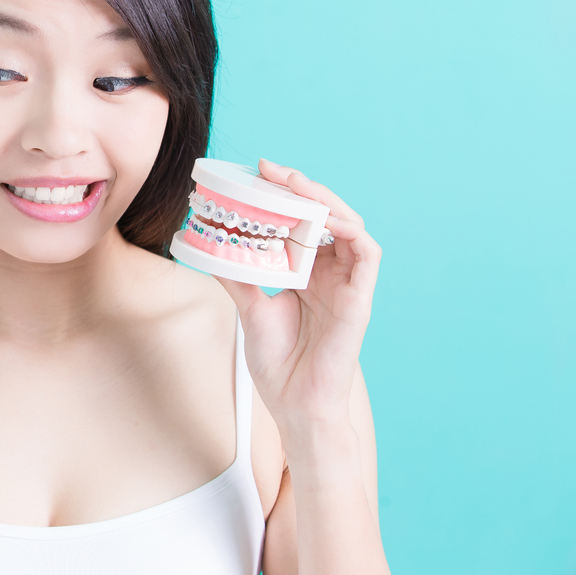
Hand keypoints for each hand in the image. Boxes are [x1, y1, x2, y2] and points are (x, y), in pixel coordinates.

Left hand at [217, 159, 380, 432]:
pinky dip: (349, 229)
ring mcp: (348, 284)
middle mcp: (331, 273)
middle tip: (270, 169)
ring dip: (324, 200)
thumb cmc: (279, 363)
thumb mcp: (250, 309)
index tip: (256, 173)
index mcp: (308, 272)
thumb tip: (208, 247)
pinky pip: (368, 253)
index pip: (302, 220)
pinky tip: (324, 219)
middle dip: (301, 187)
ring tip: (293, 184)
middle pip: (325, 215)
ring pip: (349, 224)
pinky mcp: (360, 299)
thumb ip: (237, 276)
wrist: (295, 406)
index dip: (285, 195)